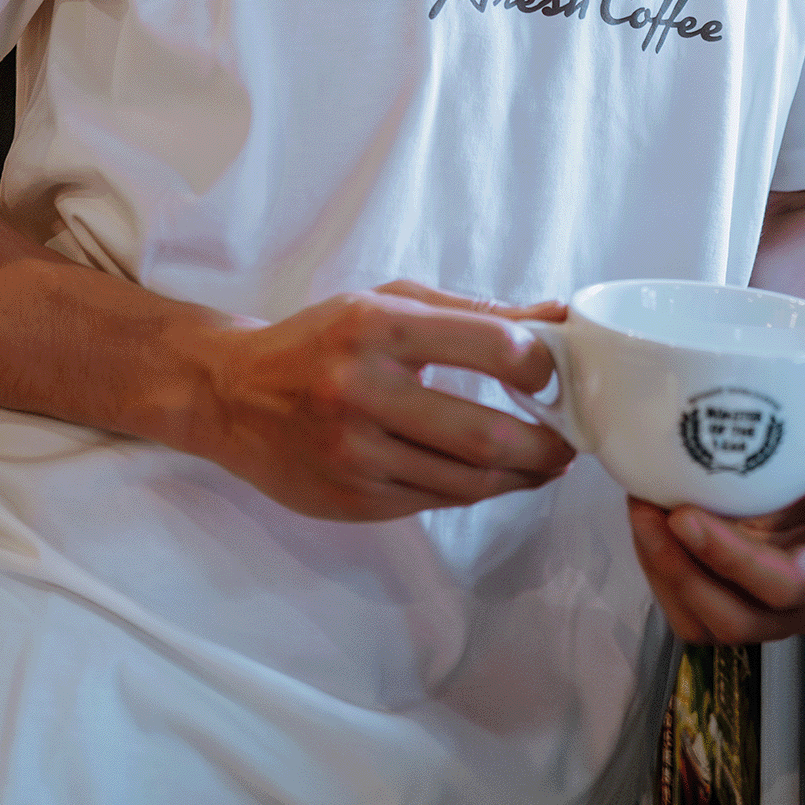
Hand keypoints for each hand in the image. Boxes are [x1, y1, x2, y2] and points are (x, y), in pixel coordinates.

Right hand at [191, 280, 574, 521]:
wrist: (234, 395)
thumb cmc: (321, 339)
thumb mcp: (387, 303)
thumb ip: (472, 312)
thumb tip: (556, 315)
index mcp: (375, 326)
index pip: (485, 344)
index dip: (538, 362)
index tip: (556, 372)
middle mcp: (362, 390)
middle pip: (484, 434)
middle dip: (546, 443)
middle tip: (570, 439)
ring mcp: (355, 453)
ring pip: (467, 482)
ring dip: (522, 476)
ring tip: (547, 461)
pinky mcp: (354, 500)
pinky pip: (436, 501)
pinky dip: (478, 491)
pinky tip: (497, 476)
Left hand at [628, 408, 804, 642]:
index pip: (786, 584)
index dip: (731, 559)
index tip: (683, 516)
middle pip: (738, 618)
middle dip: (683, 570)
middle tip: (646, 511)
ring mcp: (767, 612)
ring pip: (705, 622)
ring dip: (663, 572)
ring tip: (640, 512)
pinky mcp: (731, 604)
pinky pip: (687, 613)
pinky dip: (659, 574)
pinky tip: (648, 528)